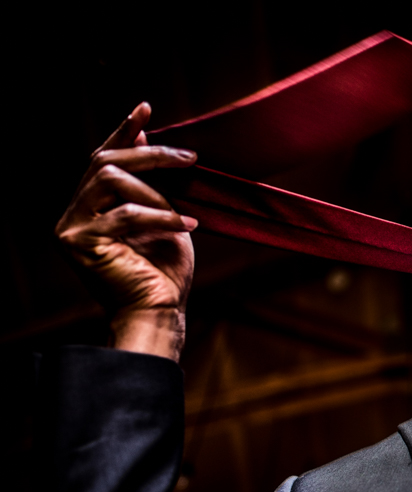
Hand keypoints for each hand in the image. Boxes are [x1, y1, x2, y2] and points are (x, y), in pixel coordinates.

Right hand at [55, 102, 197, 360]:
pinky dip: (161, 217)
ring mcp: (71, 228)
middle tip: (190, 158)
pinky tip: (188, 226)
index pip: (102, 159)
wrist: (159, 314)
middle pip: (105, 163)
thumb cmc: (164, 272)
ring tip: (186, 212)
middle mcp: (73, 214)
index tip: (145, 108)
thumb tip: (144, 137)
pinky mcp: (79, 244)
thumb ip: (152, 184)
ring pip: (110, 181)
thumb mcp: (164, 219)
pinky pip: (125, 215)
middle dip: (150, 155)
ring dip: (156, 191)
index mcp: (90, 207)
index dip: (122, 132)